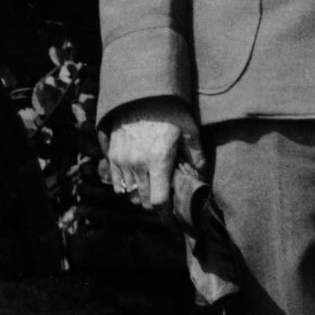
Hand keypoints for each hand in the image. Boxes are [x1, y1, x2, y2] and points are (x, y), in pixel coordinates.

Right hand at [102, 99, 206, 214]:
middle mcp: (138, 164)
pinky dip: (127, 188)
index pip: (159, 201)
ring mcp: (123, 160)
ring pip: (129, 195)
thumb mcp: (189, 128)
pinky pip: (117, 184)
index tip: (173, 221)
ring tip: (152, 190)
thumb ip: (197, 153)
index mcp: (159, 160)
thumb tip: (201, 174)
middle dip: (155, 206)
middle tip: (165, 201)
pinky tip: (137, 181)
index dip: (165, 216)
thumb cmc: (168, 110)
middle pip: (144, 202)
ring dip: (141, 197)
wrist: (140, 93)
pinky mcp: (112, 155)